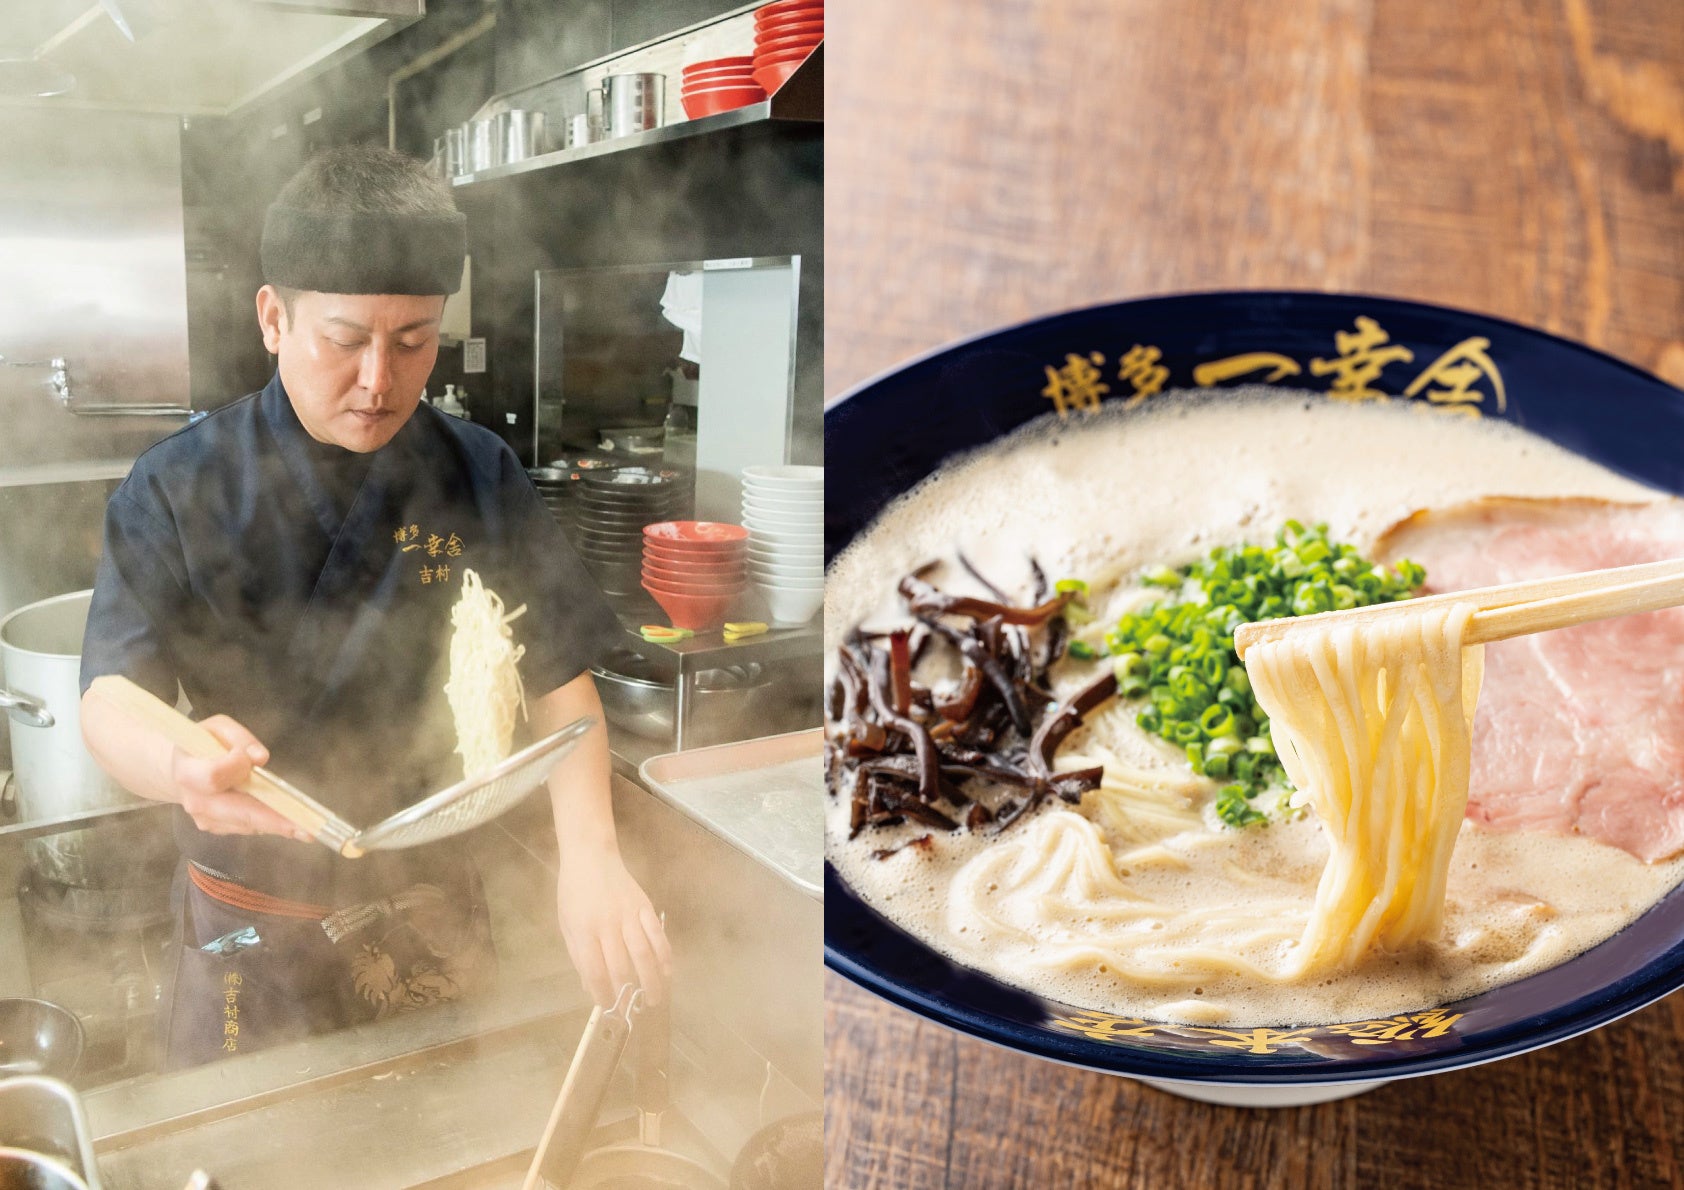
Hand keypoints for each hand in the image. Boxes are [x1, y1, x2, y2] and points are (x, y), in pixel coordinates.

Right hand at [170, 715, 310, 841]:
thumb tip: (259, 758)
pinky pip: (247, 826)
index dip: (234, 768)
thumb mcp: (217, 727)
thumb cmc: (202, 744)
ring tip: (307, 828)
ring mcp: (205, 819)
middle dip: (272, 820)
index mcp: (188, 771)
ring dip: (277, 826)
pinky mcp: (217, 828)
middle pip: (236, 812)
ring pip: (246, 824)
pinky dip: (268, 824)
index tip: (249, 759)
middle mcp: (195, 800)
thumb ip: (238, 737)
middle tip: (306, 829)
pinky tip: (287, 821)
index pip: (213, 776)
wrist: (181, 768)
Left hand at [556, 855, 672, 1007]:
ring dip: (651, 979)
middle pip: (620, 966)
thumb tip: (589, 985)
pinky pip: (657, 934)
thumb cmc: (573, 891)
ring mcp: (628, 914)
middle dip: (627, 993)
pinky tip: (668, 970)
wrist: (590, 856)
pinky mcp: (644, 905)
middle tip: (632, 1010)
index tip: (607, 1007)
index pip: (594, 970)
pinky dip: (664, 954)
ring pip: (643, 953)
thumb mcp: (567, 924)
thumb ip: (578, 955)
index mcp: (583, 930)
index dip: (602, 993)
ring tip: (654, 998)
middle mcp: (607, 924)